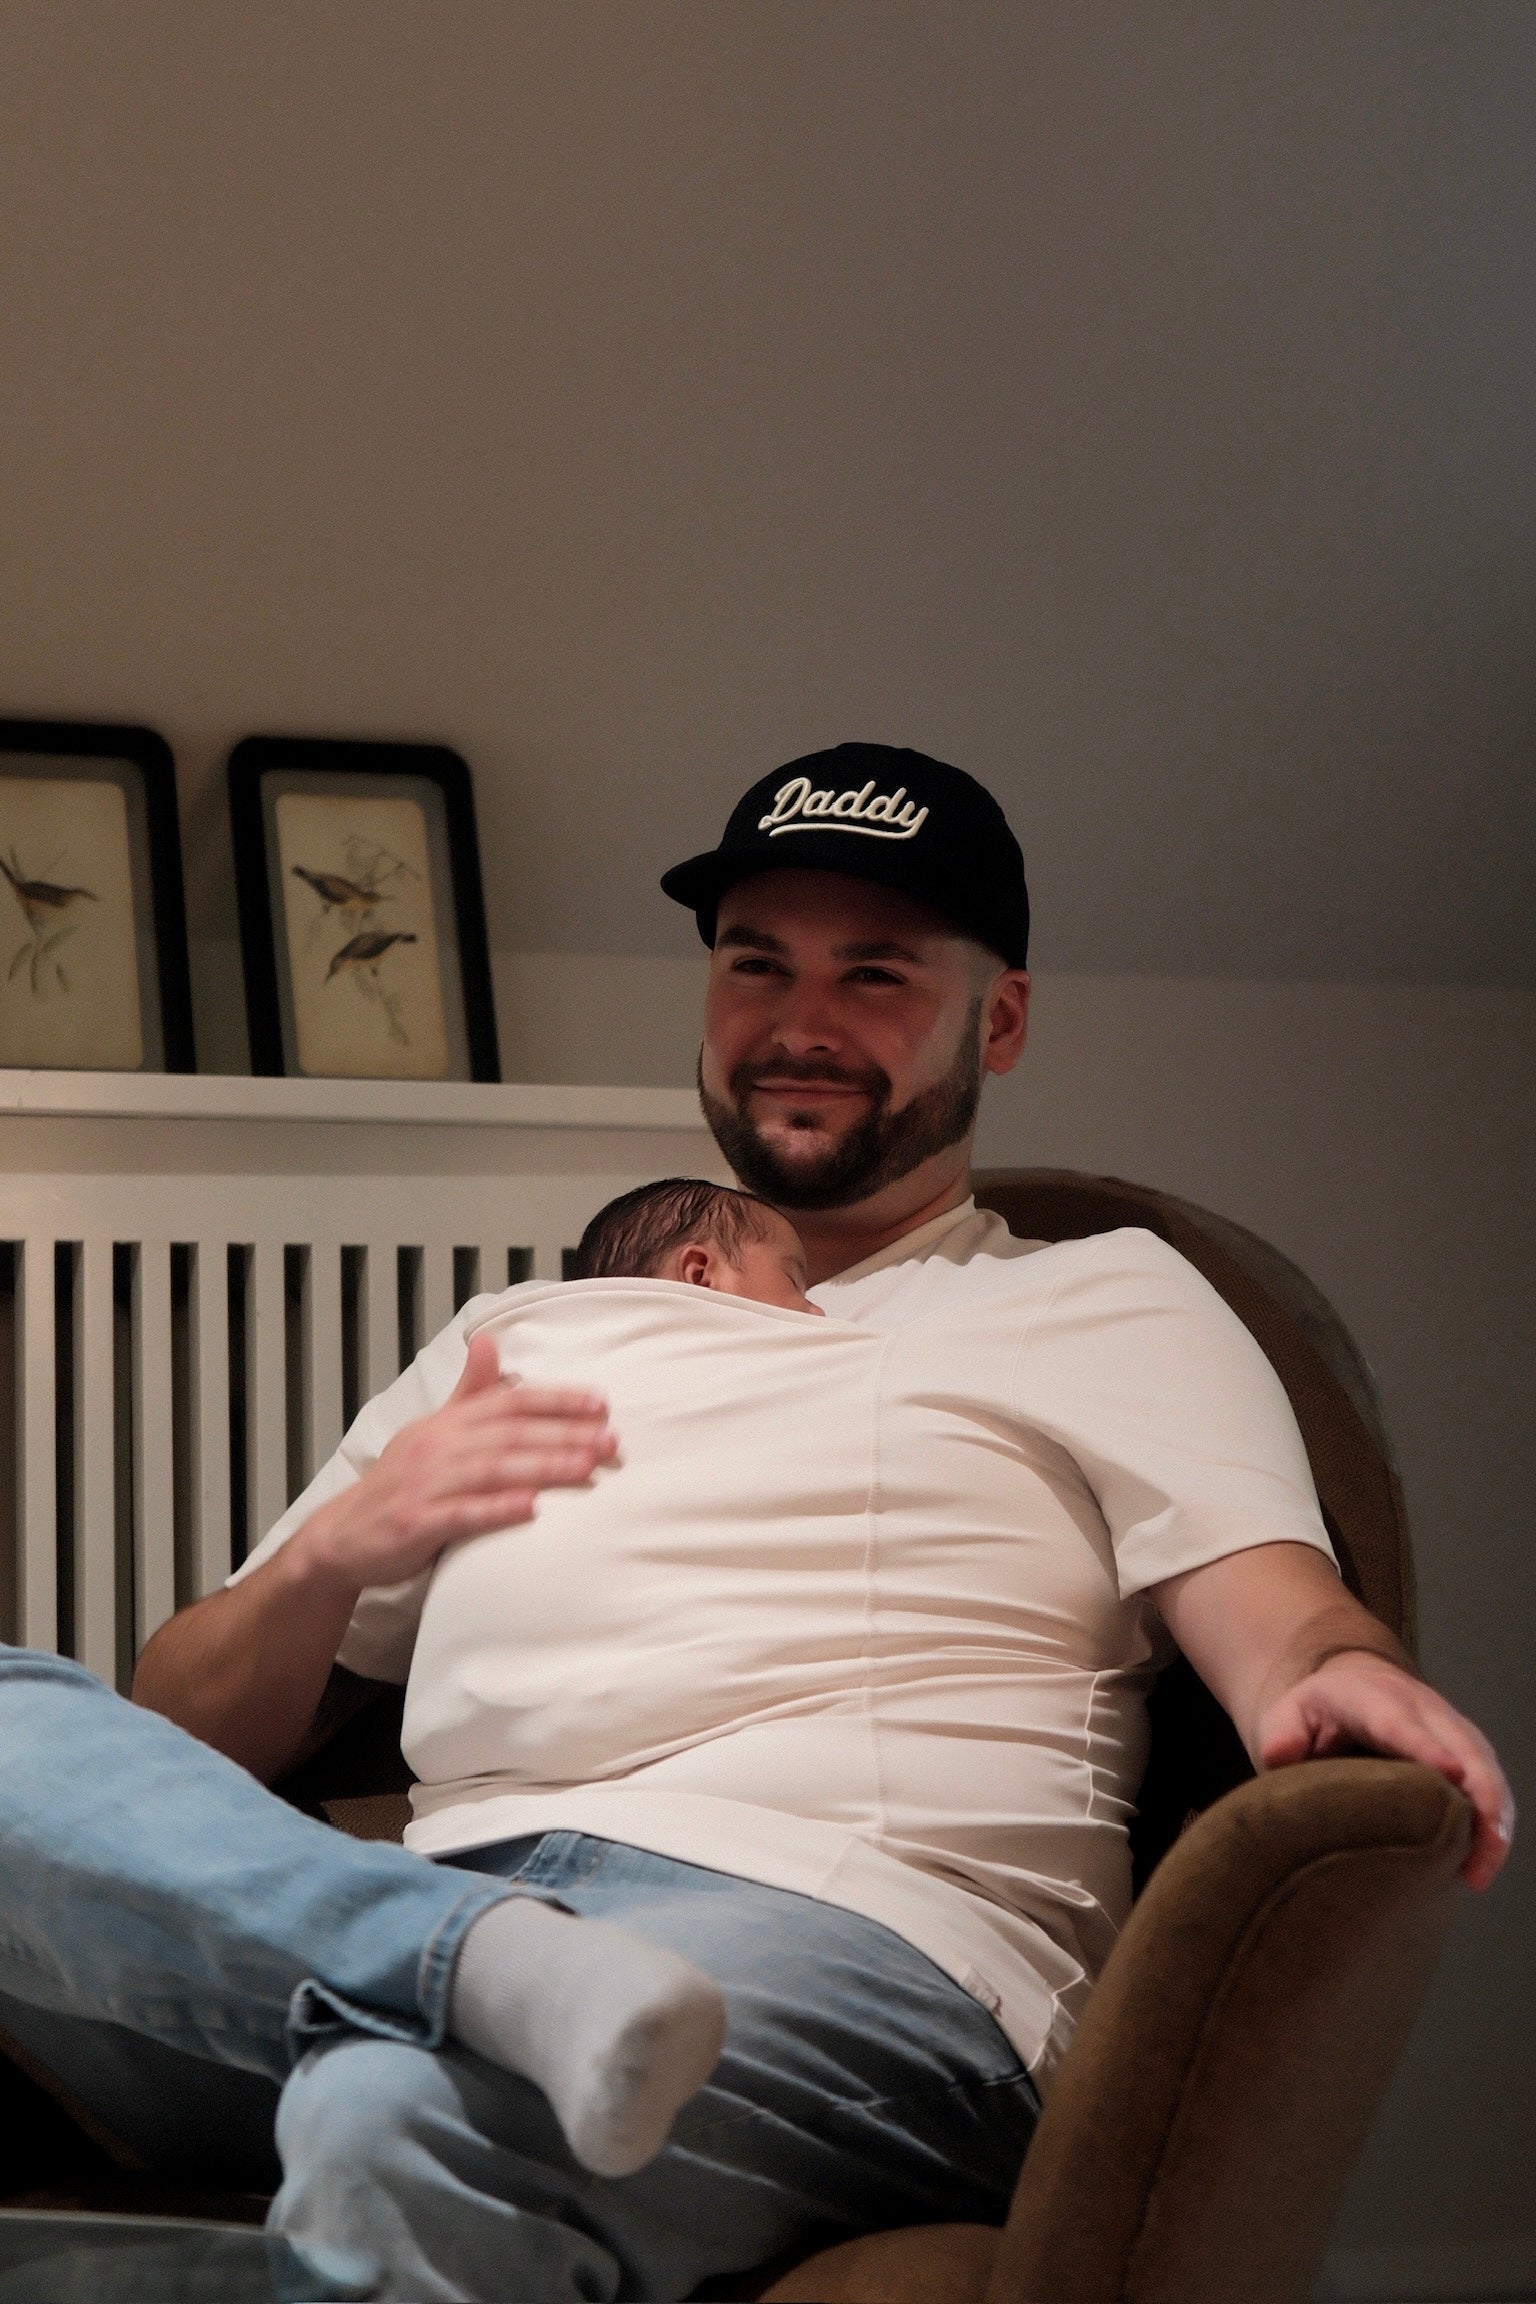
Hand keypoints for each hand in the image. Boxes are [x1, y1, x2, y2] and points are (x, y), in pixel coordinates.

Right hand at [297, 1333, 615, 1594]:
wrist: (340, 1536)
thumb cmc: (398, 1484)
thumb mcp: (431, 1432)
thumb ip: (468, 1392)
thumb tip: (489, 1341)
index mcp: (446, 1423)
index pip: (509, 1402)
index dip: (556, 1400)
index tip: (600, 1404)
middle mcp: (436, 1447)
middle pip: (509, 1434)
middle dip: (563, 1434)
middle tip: (610, 1440)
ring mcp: (424, 1485)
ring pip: (492, 1470)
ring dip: (542, 1467)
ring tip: (586, 1468)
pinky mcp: (415, 1523)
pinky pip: (461, 1514)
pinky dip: (497, 1509)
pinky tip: (532, 1509)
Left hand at [1257, 1649, 1514, 1890]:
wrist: (1355, 1682)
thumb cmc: (1319, 1710)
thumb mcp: (1289, 1711)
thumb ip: (1281, 1732)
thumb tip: (1281, 1757)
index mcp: (1373, 1697)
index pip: (1402, 1723)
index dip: (1427, 1748)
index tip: (1452, 1777)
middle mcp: (1423, 1707)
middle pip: (1464, 1748)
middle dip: (1480, 1797)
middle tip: (1479, 1852)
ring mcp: (1450, 1728)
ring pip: (1487, 1769)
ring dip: (1494, 1819)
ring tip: (1481, 1872)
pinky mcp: (1467, 1751)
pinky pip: (1491, 1784)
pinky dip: (1495, 1822)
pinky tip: (1484, 1861)